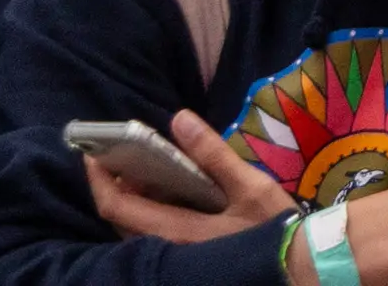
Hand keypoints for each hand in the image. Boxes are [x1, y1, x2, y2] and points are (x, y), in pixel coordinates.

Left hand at [84, 110, 292, 244]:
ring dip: (133, 200)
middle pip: (120, 219)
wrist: (294, 267)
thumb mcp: (250, 186)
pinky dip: (149, 212)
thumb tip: (179, 119)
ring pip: (134, 230)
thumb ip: (213, 154)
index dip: (99, 180)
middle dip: (116, 186)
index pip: (118, 207)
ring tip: (149, 171)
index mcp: (175, 232)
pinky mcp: (181, 262)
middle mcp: (164, 250)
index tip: (93, 154)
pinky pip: (150, 236)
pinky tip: (170, 196)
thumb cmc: (272, 229)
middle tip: (126, 156)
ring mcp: (172, 259)